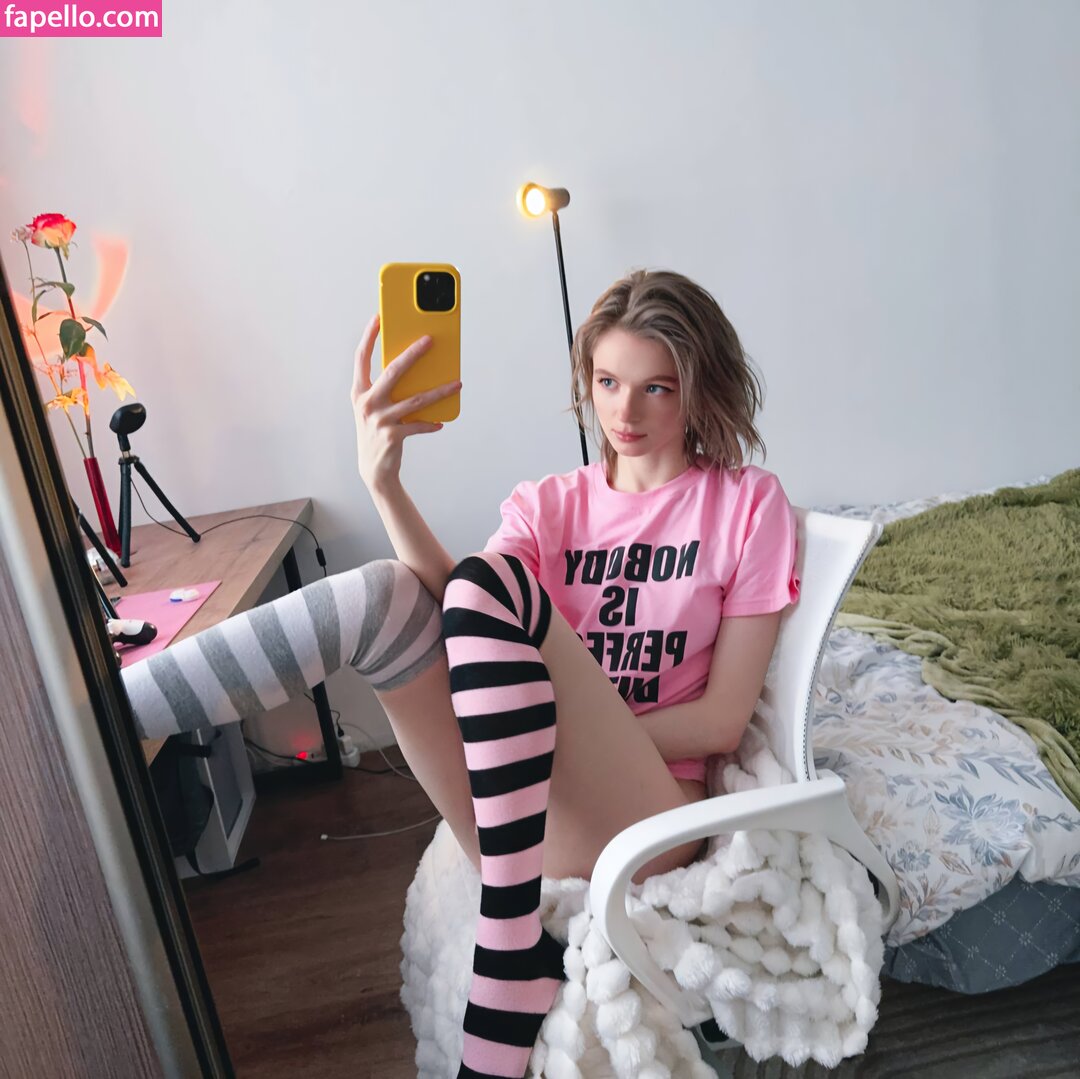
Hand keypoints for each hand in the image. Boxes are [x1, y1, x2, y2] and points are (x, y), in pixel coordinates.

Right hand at [351, 314, 460, 492]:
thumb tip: (415, 368)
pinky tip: (440, 422)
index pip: (361, 357)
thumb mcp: (375, 408)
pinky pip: (418, 425)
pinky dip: (431, 423)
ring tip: (456, 384)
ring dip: (439, 391)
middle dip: (413, 353)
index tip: (378, 317)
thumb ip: (386, 389)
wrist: (373, 468)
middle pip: (393, 371)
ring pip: (416, 399)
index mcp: (359, 391)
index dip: (369, 336)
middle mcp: (366, 403)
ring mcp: (379, 419)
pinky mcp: (392, 435)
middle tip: (430, 340)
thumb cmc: (377, 431)